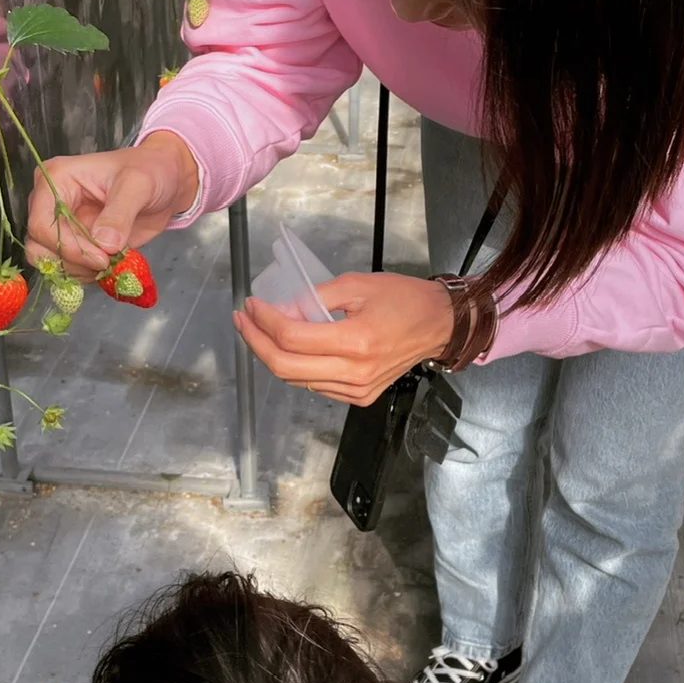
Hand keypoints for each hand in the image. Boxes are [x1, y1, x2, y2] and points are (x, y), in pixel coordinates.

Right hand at [24, 131, 198, 275]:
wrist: (165, 182)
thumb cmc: (150, 171)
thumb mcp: (139, 185)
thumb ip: (120, 214)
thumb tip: (103, 244)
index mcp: (56, 179)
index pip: (41, 223)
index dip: (68, 246)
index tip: (103, 256)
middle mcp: (50, 202)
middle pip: (39, 245)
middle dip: (73, 261)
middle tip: (107, 263)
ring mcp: (61, 224)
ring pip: (49, 260)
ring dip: (79, 271)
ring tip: (111, 263)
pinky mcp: (75, 241)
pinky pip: (67, 267)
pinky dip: (86, 274)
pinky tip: (110, 265)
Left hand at [234, 272, 453, 404]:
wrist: (439, 325)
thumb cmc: (404, 299)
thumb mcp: (357, 285)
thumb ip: (314, 299)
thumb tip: (280, 311)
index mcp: (356, 341)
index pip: (292, 338)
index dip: (263, 321)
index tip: (251, 305)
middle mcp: (355, 372)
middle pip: (285, 367)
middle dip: (256, 342)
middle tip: (244, 320)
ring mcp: (357, 390)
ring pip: (297, 379)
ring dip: (273, 355)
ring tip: (262, 330)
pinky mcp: (360, 397)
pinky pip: (316, 385)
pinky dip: (298, 366)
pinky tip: (293, 347)